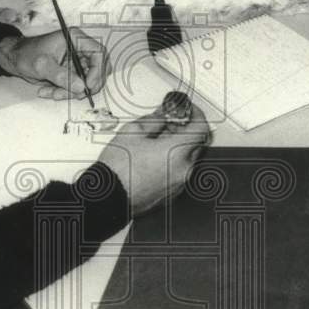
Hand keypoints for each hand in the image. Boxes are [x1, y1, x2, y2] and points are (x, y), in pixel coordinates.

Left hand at [0, 29, 109, 100]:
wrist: (14, 59)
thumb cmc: (26, 54)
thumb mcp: (42, 65)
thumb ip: (61, 76)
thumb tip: (81, 87)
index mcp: (75, 39)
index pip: (99, 53)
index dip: (98, 70)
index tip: (88, 86)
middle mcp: (80, 49)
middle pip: (98, 70)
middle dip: (86, 85)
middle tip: (76, 95)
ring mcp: (77, 62)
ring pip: (87, 82)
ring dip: (72, 92)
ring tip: (53, 94)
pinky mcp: (71, 73)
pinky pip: (76, 87)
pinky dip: (65, 93)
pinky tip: (49, 92)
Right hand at [97, 92, 211, 216]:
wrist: (108, 198)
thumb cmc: (117, 170)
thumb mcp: (132, 132)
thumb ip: (153, 120)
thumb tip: (161, 116)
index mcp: (176, 152)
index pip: (200, 129)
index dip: (197, 115)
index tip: (189, 111)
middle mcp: (183, 170)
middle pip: (197, 144)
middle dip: (187, 131)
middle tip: (171, 122)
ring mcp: (178, 185)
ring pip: (188, 159)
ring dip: (179, 147)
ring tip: (158, 140)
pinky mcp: (171, 194)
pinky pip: (179, 173)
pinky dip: (174, 162)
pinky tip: (155, 157)